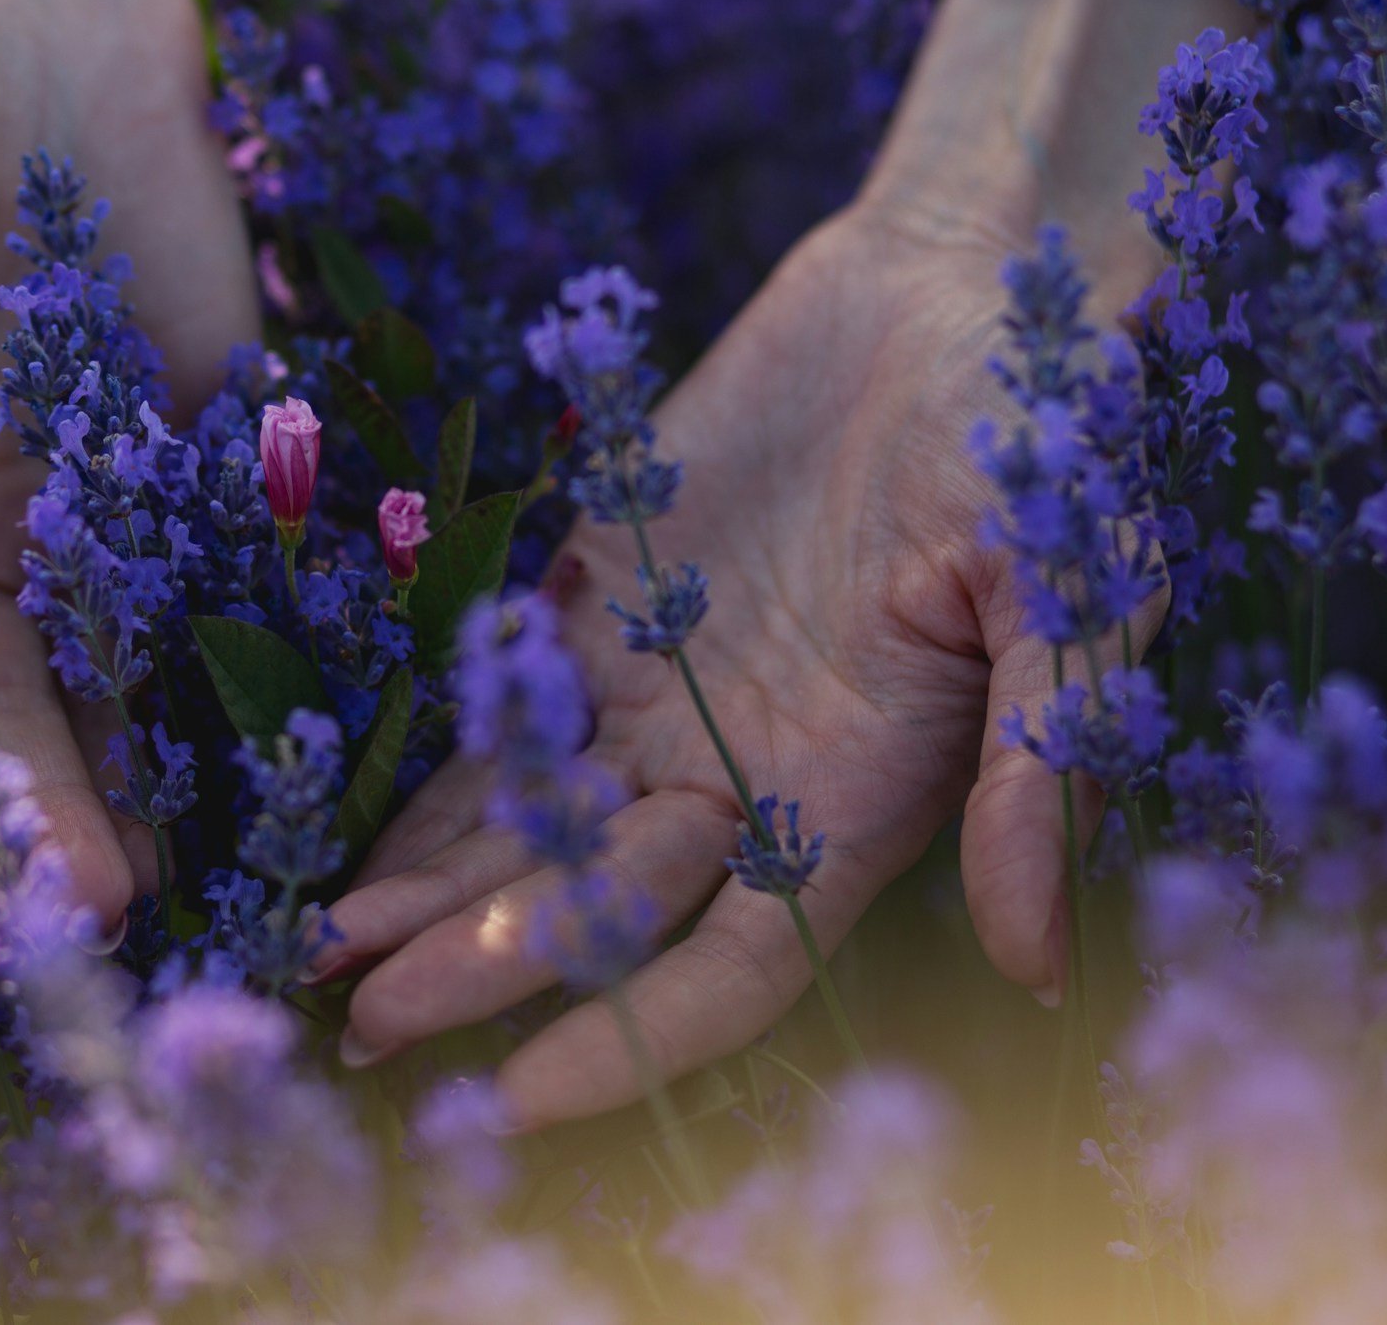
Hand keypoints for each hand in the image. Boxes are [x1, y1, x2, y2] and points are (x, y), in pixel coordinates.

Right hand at [0, 0, 254, 932]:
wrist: (24, 6)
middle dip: (10, 810)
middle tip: (51, 915)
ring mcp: (80, 501)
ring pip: (101, 671)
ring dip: (123, 775)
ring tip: (147, 889)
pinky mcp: (193, 450)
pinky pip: (217, 572)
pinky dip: (239, 656)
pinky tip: (261, 756)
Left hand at [324, 202, 1161, 1129]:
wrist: (938, 287)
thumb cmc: (1036, 433)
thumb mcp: (1072, 587)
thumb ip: (1044, 766)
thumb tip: (1039, 961)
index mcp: (858, 801)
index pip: (732, 969)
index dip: (629, 1038)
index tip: (510, 1098)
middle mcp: (744, 776)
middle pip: (601, 909)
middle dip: (484, 970)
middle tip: (361, 1025)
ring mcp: (662, 698)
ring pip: (532, 831)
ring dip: (429, 900)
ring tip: (313, 955)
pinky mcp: (601, 611)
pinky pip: (502, 721)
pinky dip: (429, 789)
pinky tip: (348, 849)